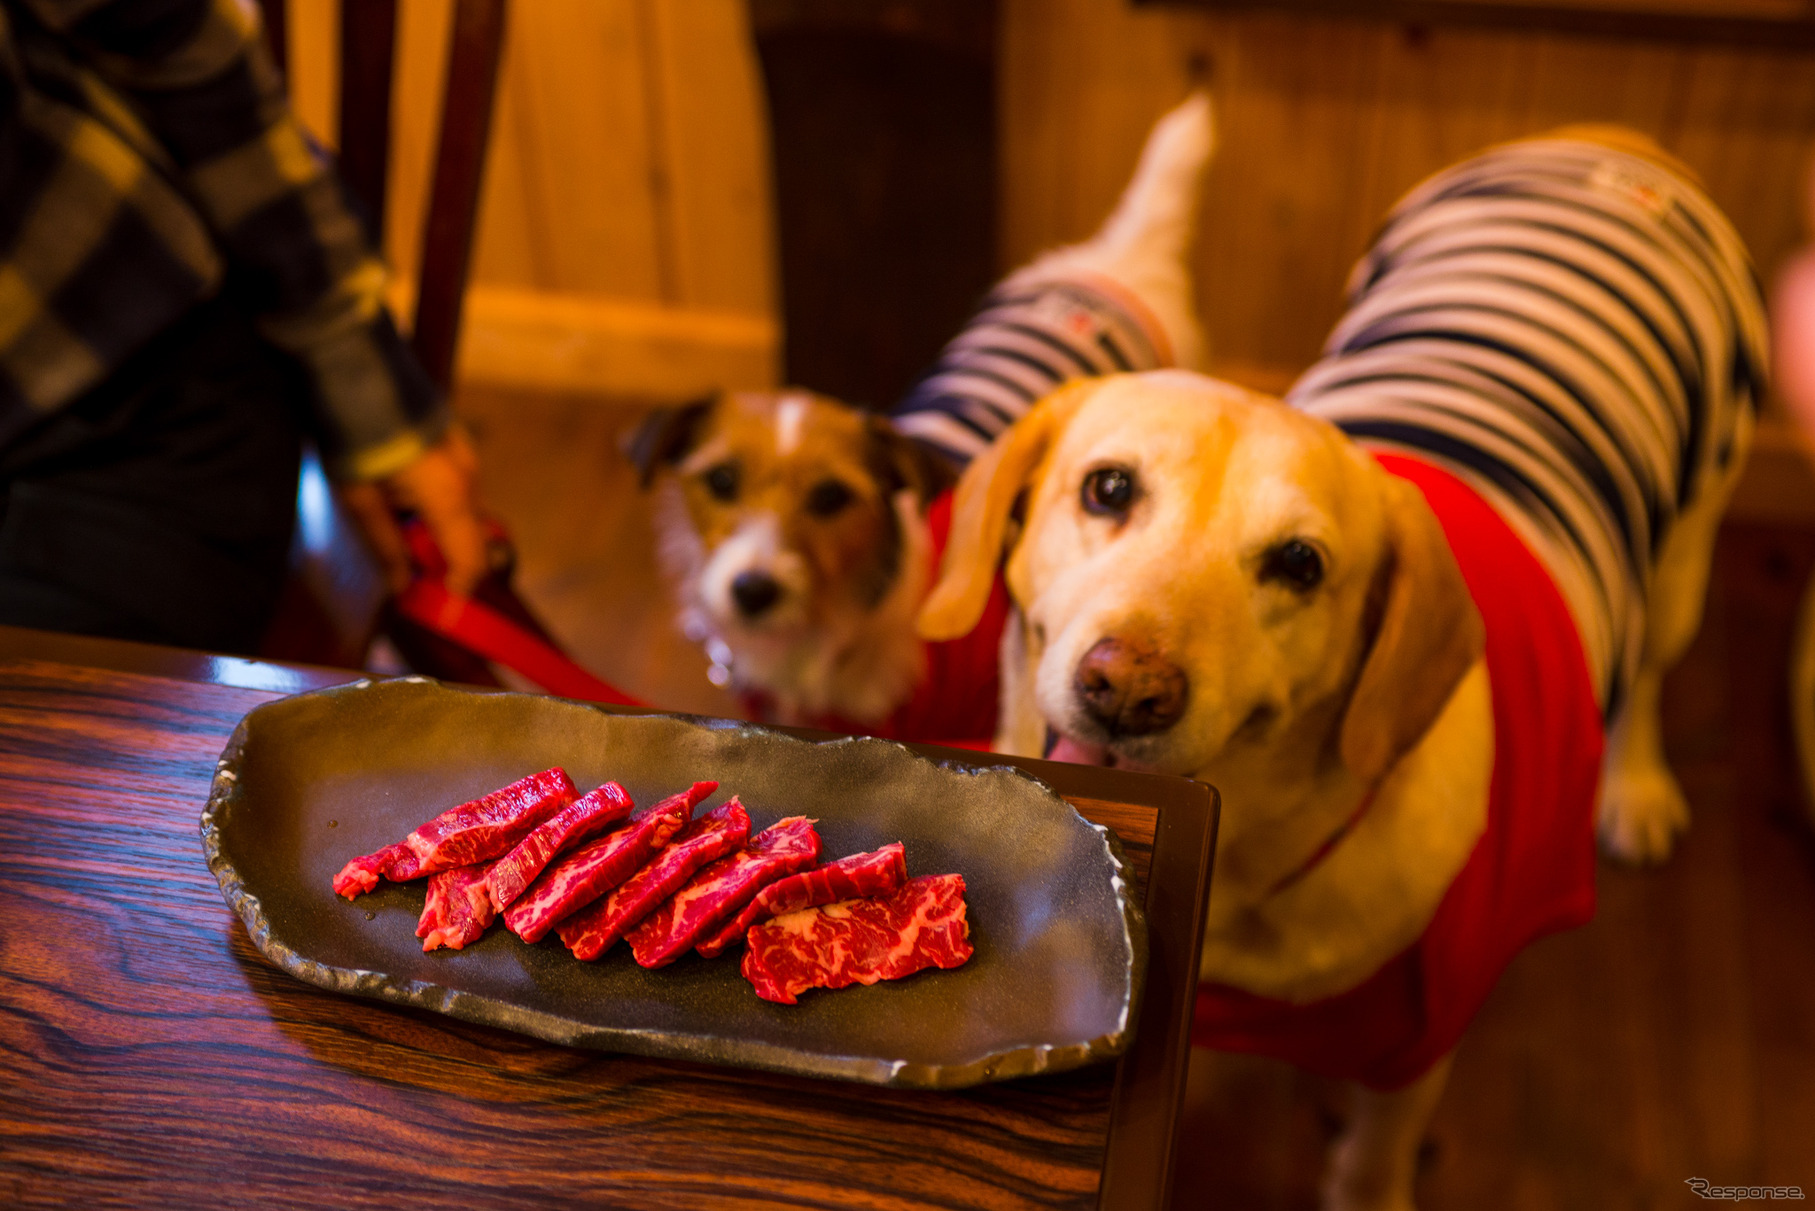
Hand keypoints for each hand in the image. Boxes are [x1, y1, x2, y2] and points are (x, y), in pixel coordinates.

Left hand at [336, 426, 487, 598]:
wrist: (354, 368)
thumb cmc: (351, 435)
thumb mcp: (359, 499)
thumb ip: (386, 547)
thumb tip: (403, 587)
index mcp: (447, 495)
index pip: (471, 561)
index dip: (457, 590)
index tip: (437, 606)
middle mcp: (469, 477)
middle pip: (470, 537)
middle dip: (441, 558)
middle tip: (404, 564)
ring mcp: (468, 457)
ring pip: (464, 513)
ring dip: (437, 529)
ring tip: (395, 520)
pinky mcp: (460, 443)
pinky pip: (459, 489)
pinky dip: (438, 505)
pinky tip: (403, 495)